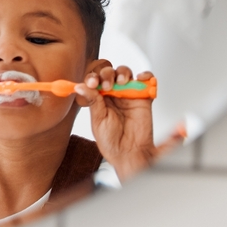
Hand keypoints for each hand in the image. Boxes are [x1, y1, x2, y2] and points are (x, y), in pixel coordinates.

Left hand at [74, 63, 159, 181]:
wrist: (130, 154)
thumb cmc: (111, 141)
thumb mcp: (98, 120)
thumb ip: (93, 101)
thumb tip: (80, 86)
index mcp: (98, 99)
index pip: (94, 80)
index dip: (92, 78)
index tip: (92, 82)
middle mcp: (112, 95)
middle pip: (109, 73)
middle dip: (107, 74)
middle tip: (107, 85)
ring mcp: (128, 95)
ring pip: (125, 74)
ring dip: (123, 73)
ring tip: (121, 82)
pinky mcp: (143, 98)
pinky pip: (145, 82)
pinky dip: (145, 76)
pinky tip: (140, 78)